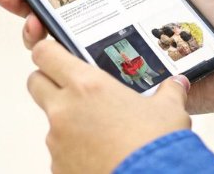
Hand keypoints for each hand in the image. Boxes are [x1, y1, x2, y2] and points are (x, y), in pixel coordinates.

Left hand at [27, 39, 190, 173]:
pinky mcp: (57, 168)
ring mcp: (57, 141)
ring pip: (51, 121)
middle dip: (49, 82)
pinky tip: (100, 156)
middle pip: (36, 82)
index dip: (49, 51)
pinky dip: (74, 152)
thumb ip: (169, 92)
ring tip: (101, 132)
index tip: (56, 54)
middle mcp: (64, 109)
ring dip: (68, 122)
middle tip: (76, 91)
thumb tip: (178, 84)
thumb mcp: (169, 111)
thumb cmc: (156, 146)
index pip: (45, 54)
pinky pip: (60, 153)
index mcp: (87, 85)